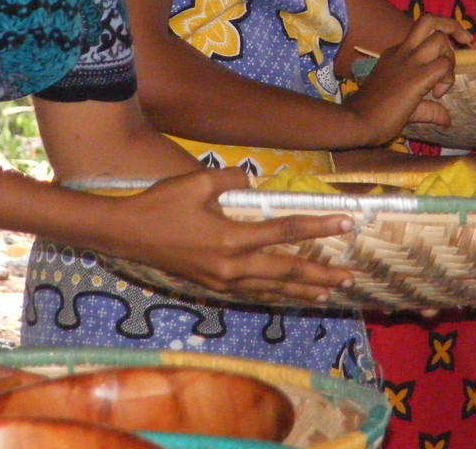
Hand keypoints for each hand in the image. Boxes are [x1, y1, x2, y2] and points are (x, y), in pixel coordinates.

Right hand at [97, 167, 355, 304]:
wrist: (124, 233)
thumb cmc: (161, 203)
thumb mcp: (198, 181)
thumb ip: (234, 181)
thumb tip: (254, 184)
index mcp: (231, 238)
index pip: (286, 231)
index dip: (319, 226)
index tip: (348, 222)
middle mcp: (231, 266)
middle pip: (286, 271)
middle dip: (321, 275)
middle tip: (351, 278)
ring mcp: (221, 280)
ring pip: (271, 289)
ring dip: (303, 291)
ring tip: (329, 294)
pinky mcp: (212, 285)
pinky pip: (252, 293)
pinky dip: (275, 295)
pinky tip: (288, 295)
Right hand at [345, 15, 466, 142]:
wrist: (358, 121)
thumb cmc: (375, 115)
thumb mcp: (406, 107)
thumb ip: (429, 110)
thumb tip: (447, 120)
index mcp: (396, 54)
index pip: (421, 33)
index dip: (440, 43)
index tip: (447, 60)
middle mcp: (402, 51)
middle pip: (428, 20)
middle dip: (452, 26)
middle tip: (466, 41)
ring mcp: (408, 62)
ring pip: (439, 39)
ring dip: (450, 57)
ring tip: (445, 78)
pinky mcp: (416, 76)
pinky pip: (443, 65)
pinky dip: (448, 77)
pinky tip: (438, 93)